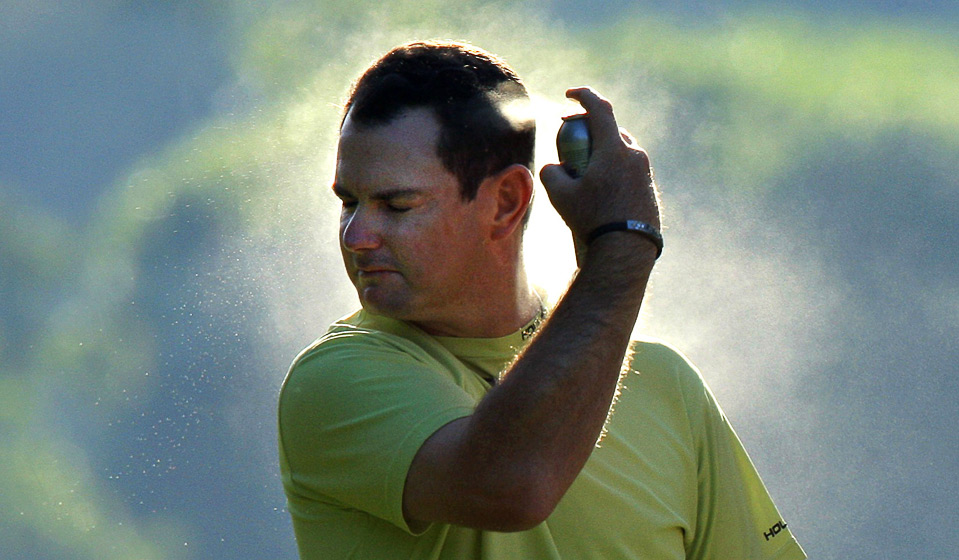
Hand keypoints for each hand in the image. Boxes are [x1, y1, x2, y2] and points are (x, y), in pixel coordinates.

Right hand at [540, 87, 660, 258]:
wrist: (626, 250)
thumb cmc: (591, 220)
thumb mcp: (560, 196)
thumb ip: (551, 173)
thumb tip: (553, 168)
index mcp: (614, 149)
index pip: (600, 108)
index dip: (583, 96)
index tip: (570, 94)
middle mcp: (634, 155)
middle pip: (611, 130)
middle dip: (591, 129)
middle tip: (572, 140)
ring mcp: (646, 173)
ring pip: (622, 151)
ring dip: (603, 153)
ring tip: (585, 173)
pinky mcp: (649, 189)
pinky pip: (630, 171)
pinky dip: (614, 172)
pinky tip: (601, 193)